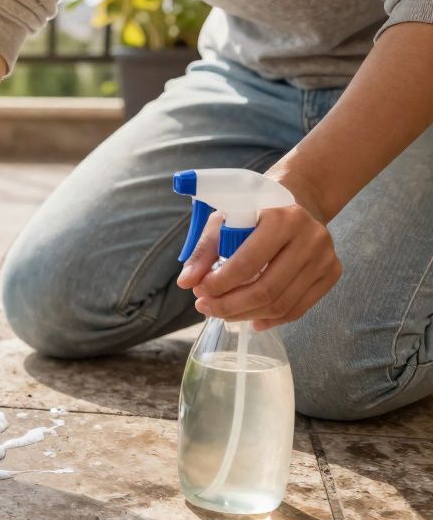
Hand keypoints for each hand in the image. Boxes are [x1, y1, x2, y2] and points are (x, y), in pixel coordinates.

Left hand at [176, 203, 341, 330]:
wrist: (299, 200)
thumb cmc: (255, 211)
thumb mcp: (225, 220)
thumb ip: (204, 251)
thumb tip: (186, 282)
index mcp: (282, 219)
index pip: (247, 264)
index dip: (219, 285)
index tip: (199, 292)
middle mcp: (310, 238)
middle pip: (266, 290)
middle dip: (229, 306)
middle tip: (206, 308)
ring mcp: (325, 257)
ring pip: (282, 304)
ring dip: (246, 315)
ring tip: (223, 313)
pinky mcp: (332, 272)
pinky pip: (299, 309)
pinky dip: (271, 319)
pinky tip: (251, 318)